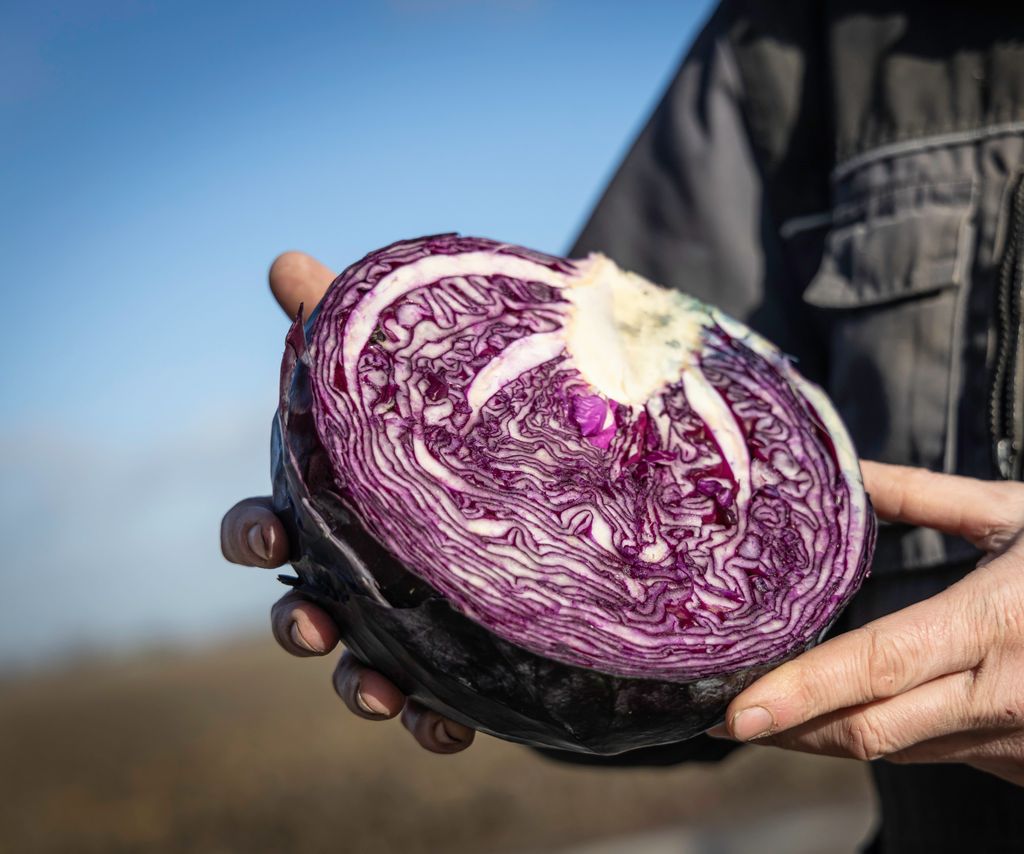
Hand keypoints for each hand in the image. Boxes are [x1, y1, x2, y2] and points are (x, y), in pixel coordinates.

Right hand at [219, 250, 475, 753]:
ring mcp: (404, 621)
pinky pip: (438, 706)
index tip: (268, 530)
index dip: (250, 532)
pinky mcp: (460, 658)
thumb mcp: (404, 369)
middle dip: (295, 623)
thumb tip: (284, 261)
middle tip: (313, 625)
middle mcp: (355, 573)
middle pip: (300, 609)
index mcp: (331, 510)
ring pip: (360, 670)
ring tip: (382, 695)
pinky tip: (452, 728)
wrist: (547, 473)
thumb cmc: (445, 426)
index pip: (261, 527)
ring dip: (358, 686)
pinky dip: (433, 724)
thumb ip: (346, 326)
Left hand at [715, 462, 1023, 792]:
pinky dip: (899, 736)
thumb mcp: (1010, 512)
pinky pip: (945, 756)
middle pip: (872, 730)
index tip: (735, 712)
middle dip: (792, 731)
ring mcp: (1021, 742)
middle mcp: (1004, 695)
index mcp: (995, 621)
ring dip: (833, 737)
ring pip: (902, 751)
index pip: (876, 667)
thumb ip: (919, 495)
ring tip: (779, 715)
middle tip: (727, 720)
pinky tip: (868, 713)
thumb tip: (845, 471)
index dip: (800, 693)